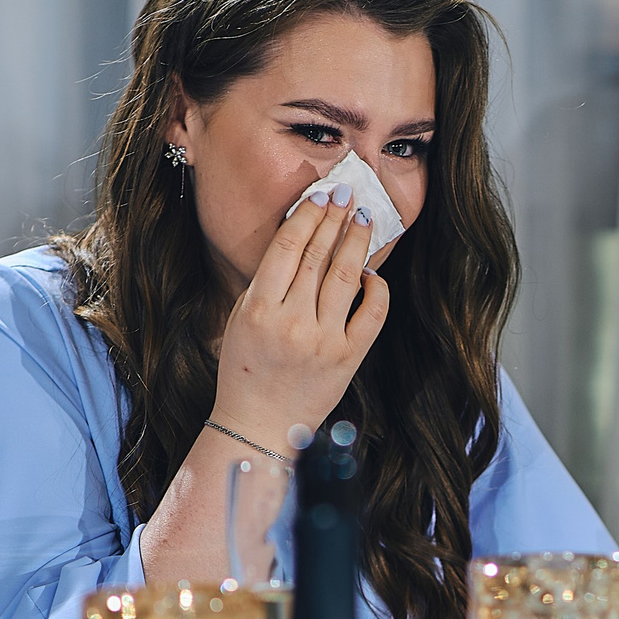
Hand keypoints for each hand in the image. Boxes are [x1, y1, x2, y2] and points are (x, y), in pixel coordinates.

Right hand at [210, 186, 390, 445]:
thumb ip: (267, 284)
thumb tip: (300, 240)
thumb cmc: (246, 370)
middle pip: (318, 255)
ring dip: (356, 241)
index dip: (307, 215)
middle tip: (347, 193)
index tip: (321, 195)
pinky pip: (372, 314)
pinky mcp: (348, 358)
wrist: (259, 425)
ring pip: (347, 276)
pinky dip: (377, 288)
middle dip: (335, 218)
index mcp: (259, 309)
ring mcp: (323, 340)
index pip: (287, 248)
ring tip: (363, 218)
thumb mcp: (242, 320)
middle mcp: (292, 322)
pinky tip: (372, 273)